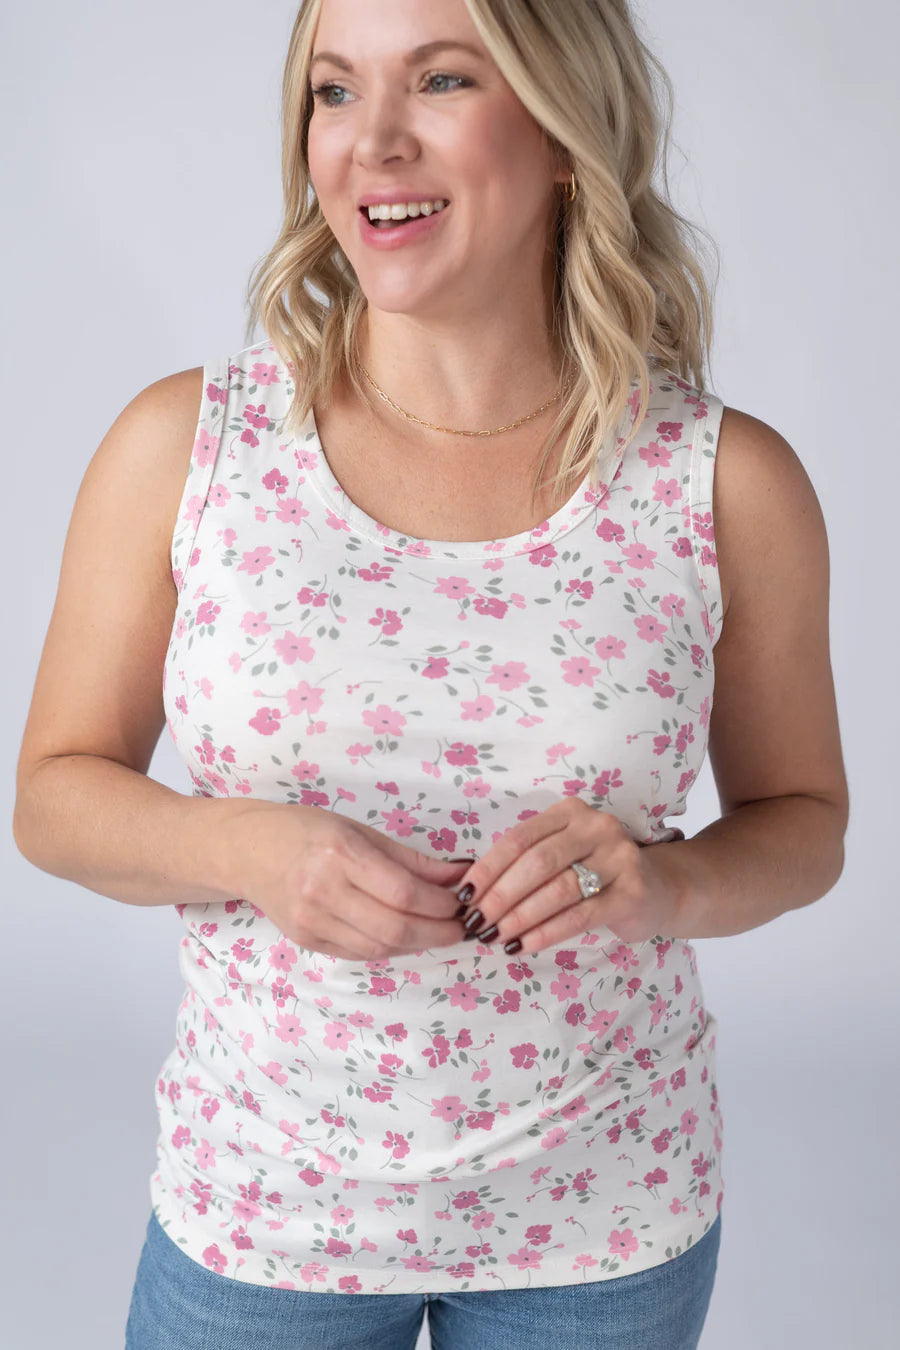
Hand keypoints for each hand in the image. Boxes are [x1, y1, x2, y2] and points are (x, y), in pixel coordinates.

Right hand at [227, 802, 471, 960]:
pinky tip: (405, 935)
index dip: (440, 905)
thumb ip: (412, 859)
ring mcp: (312, 921)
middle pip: (395, 927)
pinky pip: (360, 953)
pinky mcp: (307, 941)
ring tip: (437, 931)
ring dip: (417, 944)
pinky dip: (390, 947)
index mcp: (340, 853)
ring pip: (380, 947)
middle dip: (437, 933)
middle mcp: (323, 890)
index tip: (462, 904)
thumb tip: (461, 875)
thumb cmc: (307, 831)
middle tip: (460, 928)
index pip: (404, 893)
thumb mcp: (360, 831)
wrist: (248, 851)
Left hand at [453, 798, 683, 953]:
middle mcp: (597, 827)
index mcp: (571, 811)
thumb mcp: (563, 854)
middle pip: (537, 863)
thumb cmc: (596, 873)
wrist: (659, 889)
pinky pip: (580, 915)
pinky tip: (523, 946)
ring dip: (520, 917)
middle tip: (476, 923)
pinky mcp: (633, 892)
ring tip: (495, 938)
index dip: (488, 868)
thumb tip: (471, 893)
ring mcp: (619, 857)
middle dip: (500, 896)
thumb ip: (525, 863)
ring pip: (557, 890)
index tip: (464, 896)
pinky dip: (546, 933)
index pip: (520, 838)